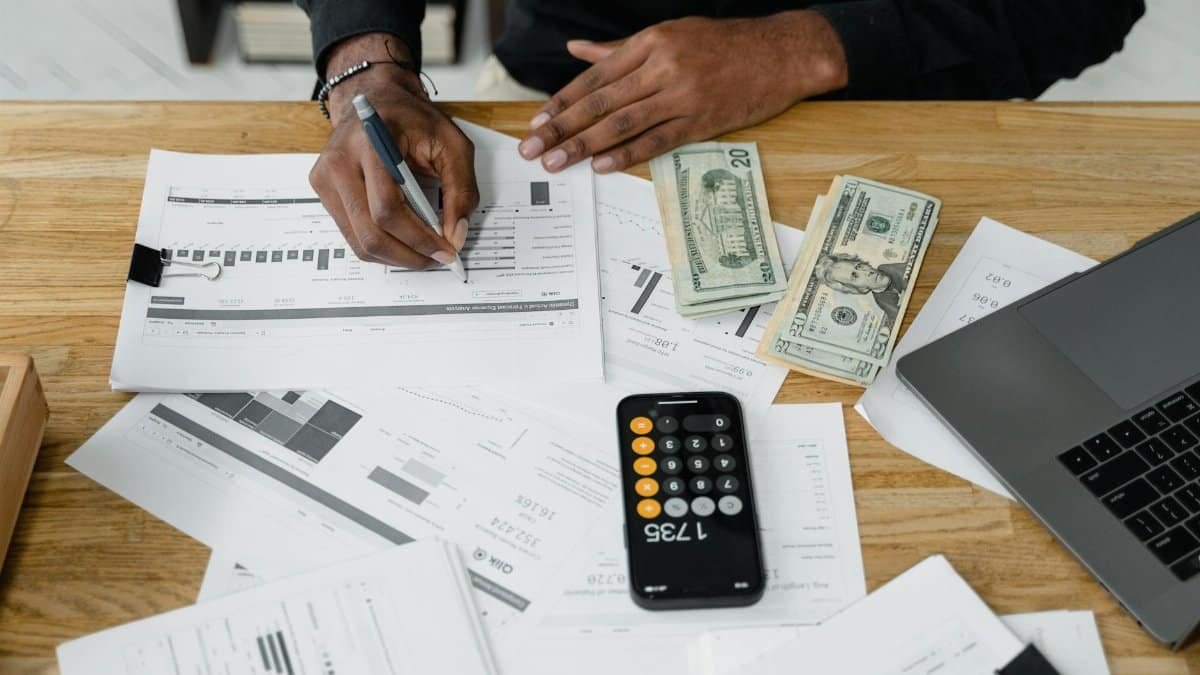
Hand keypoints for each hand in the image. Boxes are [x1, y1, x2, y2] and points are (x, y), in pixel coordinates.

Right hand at [310, 34, 477, 267]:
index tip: (446, 249)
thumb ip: (461, 190)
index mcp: (370, 143)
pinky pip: (352, 234)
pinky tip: (402, 241)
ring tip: (422, 253)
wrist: (376, 98)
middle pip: (370, 232)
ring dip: (395, 256)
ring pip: (359, 241)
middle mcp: (339, 162)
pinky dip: (381, 246)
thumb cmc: (413, 119)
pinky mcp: (323, 190)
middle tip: (437, 258)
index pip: (387, 209)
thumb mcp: (452, 145)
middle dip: (409, 254)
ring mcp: (325, 178)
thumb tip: (455, 235)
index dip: (419, 238)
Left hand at [518, 11, 847, 173]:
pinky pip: (658, 140)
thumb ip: (620, 49)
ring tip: (556, 162)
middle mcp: (663, 66)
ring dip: (584, 145)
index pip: (595, 76)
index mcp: (651, 42)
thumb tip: (577, 49)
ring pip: (623, 122)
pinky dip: (628, 154)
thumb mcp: (670, 34)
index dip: (563, 101)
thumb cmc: (724, 43)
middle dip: (562, 127)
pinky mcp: (703, 121)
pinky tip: (602, 166)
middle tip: (532, 148)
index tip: (537, 121)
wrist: (781, 53)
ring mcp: (683, 95)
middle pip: (601, 101)